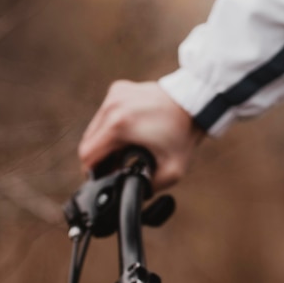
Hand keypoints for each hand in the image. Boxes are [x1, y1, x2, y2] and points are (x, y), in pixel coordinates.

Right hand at [78, 80, 204, 189]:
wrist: (195, 105)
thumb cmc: (184, 137)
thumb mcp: (171, 171)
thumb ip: (148, 187)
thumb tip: (133, 193)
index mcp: (119, 126)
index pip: (88, 155)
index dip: (93, 172)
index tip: (104, 178)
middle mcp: (112, 106)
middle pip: (89, 141)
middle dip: (100, 158)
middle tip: (116, 168)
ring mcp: (114, 95)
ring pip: (95, 127)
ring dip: (105, 142)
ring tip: (123, 154)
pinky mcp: (119, 89)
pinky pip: (105, 114)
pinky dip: (112, 127)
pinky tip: (128, 136)